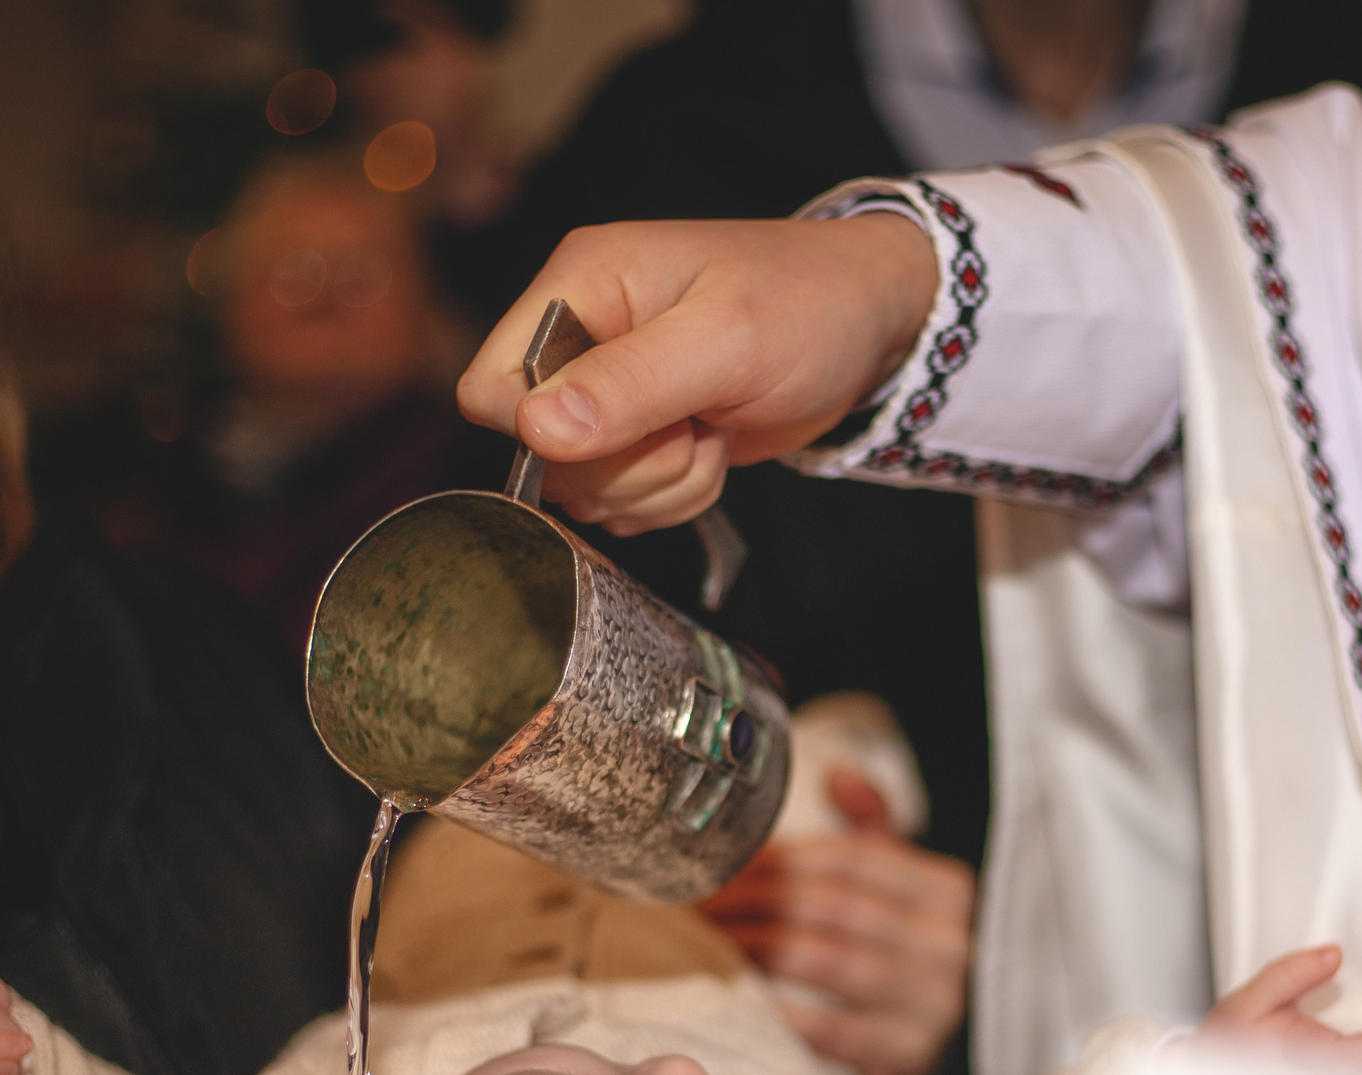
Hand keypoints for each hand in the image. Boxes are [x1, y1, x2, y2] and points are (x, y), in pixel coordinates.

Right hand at [456, 213, 938, 533]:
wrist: (870, 324)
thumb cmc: (807, 306)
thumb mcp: (725, 341)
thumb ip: (630, 383)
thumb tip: (535, 429)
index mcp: (578, 285)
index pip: (491, 388)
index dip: (544, 432)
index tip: (627, 426)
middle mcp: (580, 335)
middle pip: (538, 452)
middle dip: (624, 466)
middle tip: (691, 429)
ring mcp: (609, 389)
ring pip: (584, 487)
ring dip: (655, 486)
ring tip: (709, 431)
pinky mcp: (640, 434)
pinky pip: (624, 501)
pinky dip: (672, 496)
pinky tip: (711, 449)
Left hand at [700, 768, 975, 1074]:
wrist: (961, 1044)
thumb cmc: (913, 955)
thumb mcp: (908, 888)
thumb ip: (874, 833)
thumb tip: (838, 774)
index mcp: (946, 889)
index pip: (850, 859)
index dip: (780, 859)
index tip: (724, 866)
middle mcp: (946, 942)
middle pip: (833, 905)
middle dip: (756, 902)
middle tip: (701, 906)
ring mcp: (930, 1003)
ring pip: (827, 960)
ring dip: (758, 948)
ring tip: (710, 943)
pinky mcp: (906, 1056)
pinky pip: (831, 1030)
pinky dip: (781, 1012)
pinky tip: (743, 997)